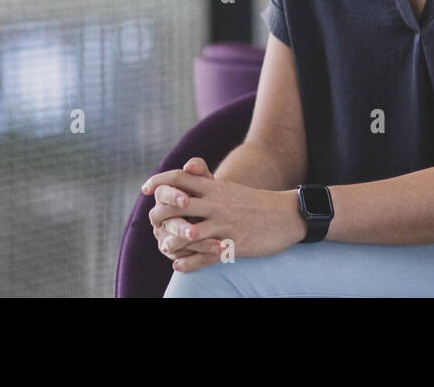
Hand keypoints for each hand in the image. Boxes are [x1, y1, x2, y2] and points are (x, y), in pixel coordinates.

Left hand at [142, 160, 305, 272]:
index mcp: (215, 187)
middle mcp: (217, 203)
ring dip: (171, 242)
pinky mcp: (234, 244)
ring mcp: (225, 224)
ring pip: (187, 234)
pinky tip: (178, 266)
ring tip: (165, 246)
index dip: (159, 181)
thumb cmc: (255, 202)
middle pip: (176, 204)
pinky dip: (188, 263)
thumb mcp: (229, 188)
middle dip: (159, 214)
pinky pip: (205, 256)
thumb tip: (187, 167)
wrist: (287, 214)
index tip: (146, 189)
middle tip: (153, 222)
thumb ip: (207, 180)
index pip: (179, 177)